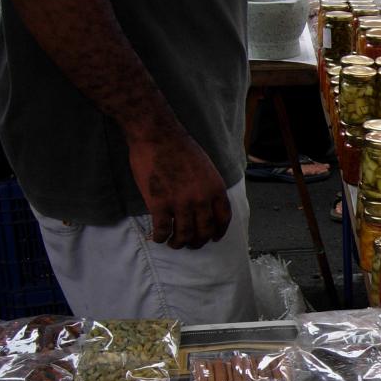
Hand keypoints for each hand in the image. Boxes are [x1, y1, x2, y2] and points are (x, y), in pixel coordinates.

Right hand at [128, 127, 232, 249]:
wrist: (157, 135)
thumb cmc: (180, 147)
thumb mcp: (206, 167)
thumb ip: (209, 187)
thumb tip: (206, 205)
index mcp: (216, 189)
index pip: (223, 218)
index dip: (219, 232)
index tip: (214, 238)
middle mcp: (202, 199)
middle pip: (204, 231)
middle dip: (198, 242)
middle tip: (191, 244)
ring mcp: (181, 203)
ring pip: (184, 234)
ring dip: (179, 243)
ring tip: (174, 244)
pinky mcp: (159, 204)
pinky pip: (163, 229)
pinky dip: (161, 237)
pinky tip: (158, 238)